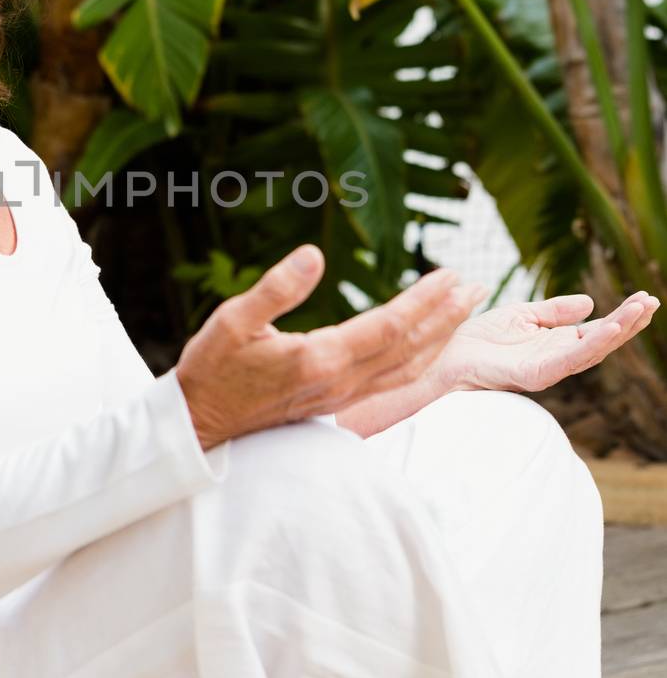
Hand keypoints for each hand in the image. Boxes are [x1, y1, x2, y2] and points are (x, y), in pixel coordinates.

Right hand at [175, 245, 485, 451]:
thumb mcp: (233, 319)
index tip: (451, 275)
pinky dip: (420, 361)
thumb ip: (276, 288)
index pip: (389, 326)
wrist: (200, 422)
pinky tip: (428, 348)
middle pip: (409, 348)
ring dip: (441, 339)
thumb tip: (313, 255)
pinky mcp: (336, 403)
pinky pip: (393, 382)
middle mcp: (339, 382)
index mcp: (320, 359)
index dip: (424, 300)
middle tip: (477, 286)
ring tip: (464, 312)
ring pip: (407, 369)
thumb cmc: (213, 367)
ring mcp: (341, 397)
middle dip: (447, 316)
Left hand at [436, 288, 661, 394]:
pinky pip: (569, 360)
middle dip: (629, 323)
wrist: (446, 359)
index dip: (621, 316)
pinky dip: (591, 344)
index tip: (644, 298)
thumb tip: (589, 302)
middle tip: (653, 302)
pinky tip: (610, 328)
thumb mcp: (521, 316)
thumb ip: (554, 311)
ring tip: (640, 310)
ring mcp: (548, 368)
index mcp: (556, 344)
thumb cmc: (479, 342)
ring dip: (618, 330)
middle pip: (602, 341)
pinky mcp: (534, 374)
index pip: (597, 330)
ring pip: (592, 350)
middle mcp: (557, 358)